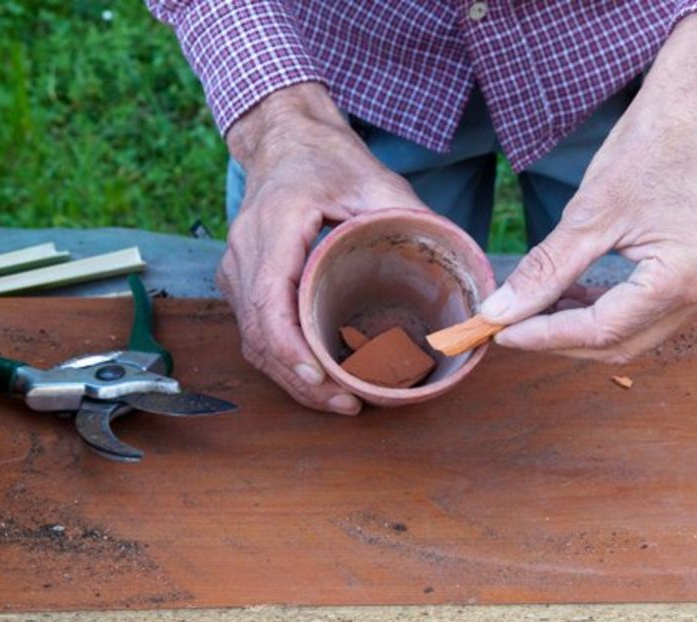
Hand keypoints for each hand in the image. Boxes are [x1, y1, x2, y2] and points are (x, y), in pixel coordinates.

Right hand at [217, 83, 427, 412]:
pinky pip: (254, 331)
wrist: (286, 141)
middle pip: (259, 334)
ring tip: (338, 401)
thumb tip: (460, 261)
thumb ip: (412, 218)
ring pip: (252, 340)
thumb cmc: (328, 160)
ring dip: (291, 378)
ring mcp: (237, 267)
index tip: (321, 380)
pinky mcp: (240, 280)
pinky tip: (317, 379)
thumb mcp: (376, 181)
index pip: (269, 302)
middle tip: (346, 405)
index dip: (290, 350)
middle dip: (299, 379)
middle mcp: (246, 251)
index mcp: (275, 225)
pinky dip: (283, 361)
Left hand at [480, 14, 696, 361]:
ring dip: (582, 328)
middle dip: (560, 338)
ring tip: (535, 307)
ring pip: (632, 336)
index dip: (544, 336)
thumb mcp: (589, 212)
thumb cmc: (651, 146)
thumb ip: (544, 270)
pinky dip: (607, 312)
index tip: (498, 331)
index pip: (601, 330)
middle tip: (510, 323)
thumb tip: (500, 311)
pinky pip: (648, 315)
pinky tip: (571, 296)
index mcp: (683, 279)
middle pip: (619, 344)